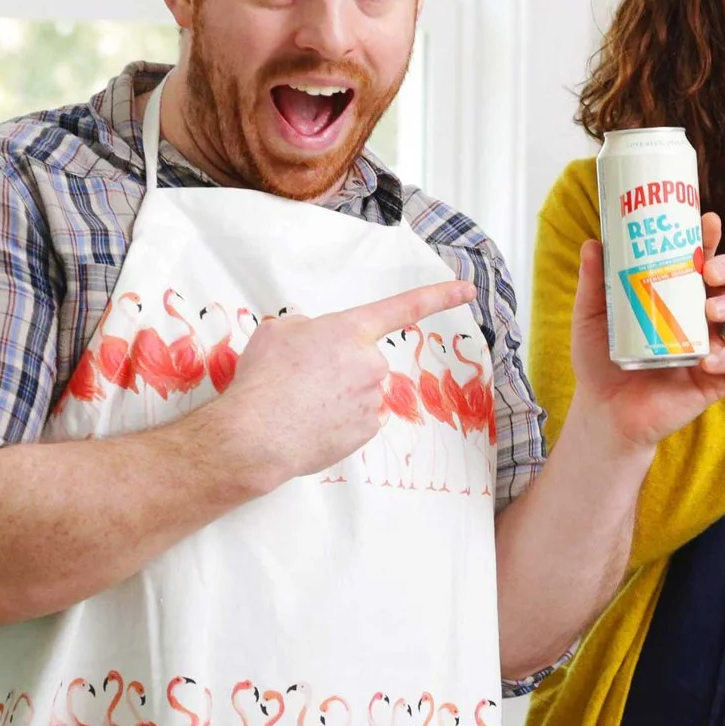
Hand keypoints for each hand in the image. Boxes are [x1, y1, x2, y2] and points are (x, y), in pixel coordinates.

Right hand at [195, 278, 475, 496]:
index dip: (439, 296)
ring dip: (336, 395)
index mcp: (351, 331)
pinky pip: (356, 419)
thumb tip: (316, 337)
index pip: (404, 307)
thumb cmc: (264, 378)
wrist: (257, 435)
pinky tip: (310, 424)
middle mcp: (371, 363)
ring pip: (359, 391)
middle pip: (364, 360)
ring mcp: (372, 400)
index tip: (467, 291)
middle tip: (301, 379)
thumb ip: (308, 326)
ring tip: (300, 404)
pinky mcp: (367, 431)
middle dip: (339, 367)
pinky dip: (337, 421)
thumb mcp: (278, 330)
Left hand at [568, 214, 724, 451]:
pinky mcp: (718, 379)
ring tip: (710, 312)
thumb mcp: (592, 317)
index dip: (711, 240)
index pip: (703, 260)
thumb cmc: (601, 361)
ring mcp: (714, 346)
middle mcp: (703, 316)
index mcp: (679, 294)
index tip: (708, 222)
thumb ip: (595, 282)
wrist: (603, 411)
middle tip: (709, 272)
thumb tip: (592, 244)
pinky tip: (707, 360)